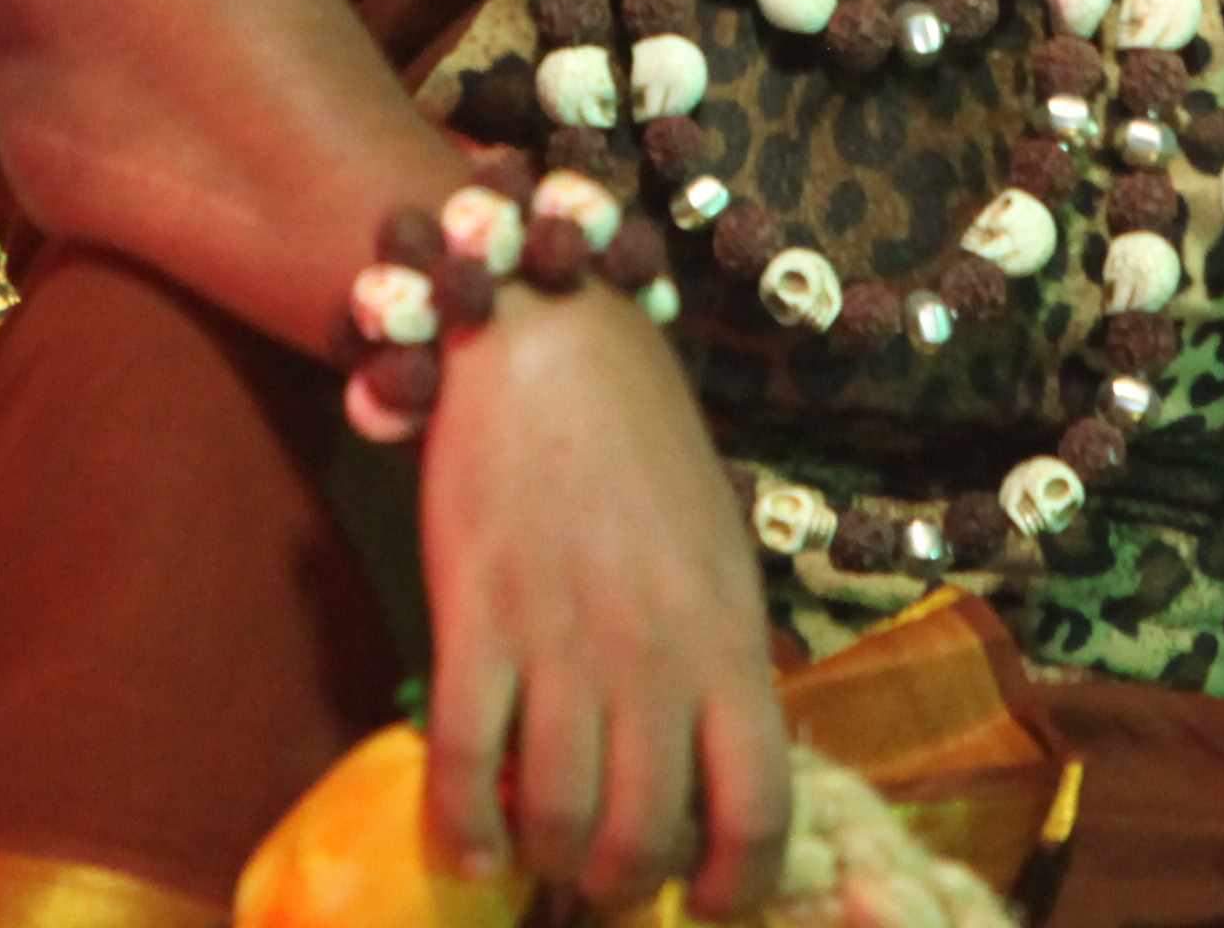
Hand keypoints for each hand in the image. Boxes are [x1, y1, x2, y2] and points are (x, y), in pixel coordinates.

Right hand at [414, 280, 794, 918]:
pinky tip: (470, 845)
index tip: (713, 903)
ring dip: (548, 864)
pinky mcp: (476, 620)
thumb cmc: (644, 453)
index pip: (760, 807)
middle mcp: (656, 653)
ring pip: (559, 819)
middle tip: (605, 881)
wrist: (549, 351)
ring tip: (539, 855)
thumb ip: (719, 666)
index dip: (740, 885)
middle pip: (649, 838)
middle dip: (624, 888)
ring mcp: (563, 640)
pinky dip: (463, 830)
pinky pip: (464, 767)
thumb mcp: (719, 559)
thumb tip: (714, 779)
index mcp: (731, 638)